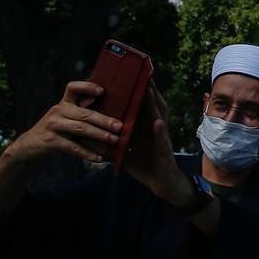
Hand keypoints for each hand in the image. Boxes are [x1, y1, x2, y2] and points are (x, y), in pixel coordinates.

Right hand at [2, 81, 122, 164]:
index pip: (73, 88)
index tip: (102, 91)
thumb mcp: (65, 118)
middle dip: (104, 120)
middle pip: (85, 113)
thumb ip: (82, 115)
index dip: (87, 87)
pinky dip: (87, 153)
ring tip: (113, 140)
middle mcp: (58, 111)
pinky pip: (73, 147)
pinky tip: (99, 158)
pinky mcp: (50, 141)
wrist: (28, 146)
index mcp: (64, 103)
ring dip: (99, 135)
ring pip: (80, 129)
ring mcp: (53, 125)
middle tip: (119, 126)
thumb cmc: (56, 131)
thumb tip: (112, 122)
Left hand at [123, 81, 188, 203]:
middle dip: (149, 89)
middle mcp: (156, 129)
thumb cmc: (146, 167)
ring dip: (155, 103)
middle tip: (142, 73)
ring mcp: (162, 138)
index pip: (143, 106)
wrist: (162, 185)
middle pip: (153, 105)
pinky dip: (159, 130)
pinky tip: (157, 121)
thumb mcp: (126, 153)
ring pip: (159, 116)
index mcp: (147, 128)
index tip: (132, 77)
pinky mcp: (165, 151)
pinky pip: (162, 139)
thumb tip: (93, 139)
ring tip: (150, 89)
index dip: (139, 92)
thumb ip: (114, 145)